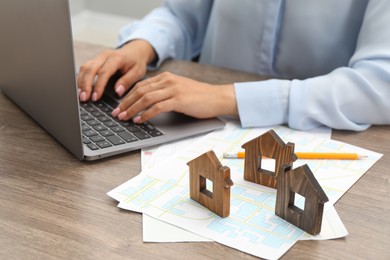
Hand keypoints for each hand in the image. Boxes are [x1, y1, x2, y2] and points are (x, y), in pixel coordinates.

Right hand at [77, 40, 155, 101]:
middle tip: (84, 98)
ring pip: (85, 67)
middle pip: (90, 68)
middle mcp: (105, 55)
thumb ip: (127, 81)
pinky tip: (81, 88)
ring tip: (81, 96)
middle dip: (85, 84)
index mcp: (117, 58)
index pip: (104, 72)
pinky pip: (85, 68)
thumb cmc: (136, 62)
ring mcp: (99, 57)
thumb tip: (117, 92)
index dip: (99, 85)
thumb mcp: (138, 72)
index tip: (96, 97)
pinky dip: (81, 78)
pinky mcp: (95, 60)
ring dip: (81, 82)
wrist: (135, 51)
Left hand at [111, 72, 237, 122]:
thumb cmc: (199, 97)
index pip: (140, 85)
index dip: (127, 97)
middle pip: (139, 91)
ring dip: (132, 109)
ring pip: (146, 98)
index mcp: (166, 77)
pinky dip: (146, 114)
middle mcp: (168, 80)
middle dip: (125, 103)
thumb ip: (164, 92)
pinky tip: (139, 120)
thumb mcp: (178, 89)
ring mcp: (173, 89)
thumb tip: (146, 103)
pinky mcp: (179, 100)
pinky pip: (157, 107)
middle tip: (116, 114)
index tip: (119, 106)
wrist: (217, 97)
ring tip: (124, 118)